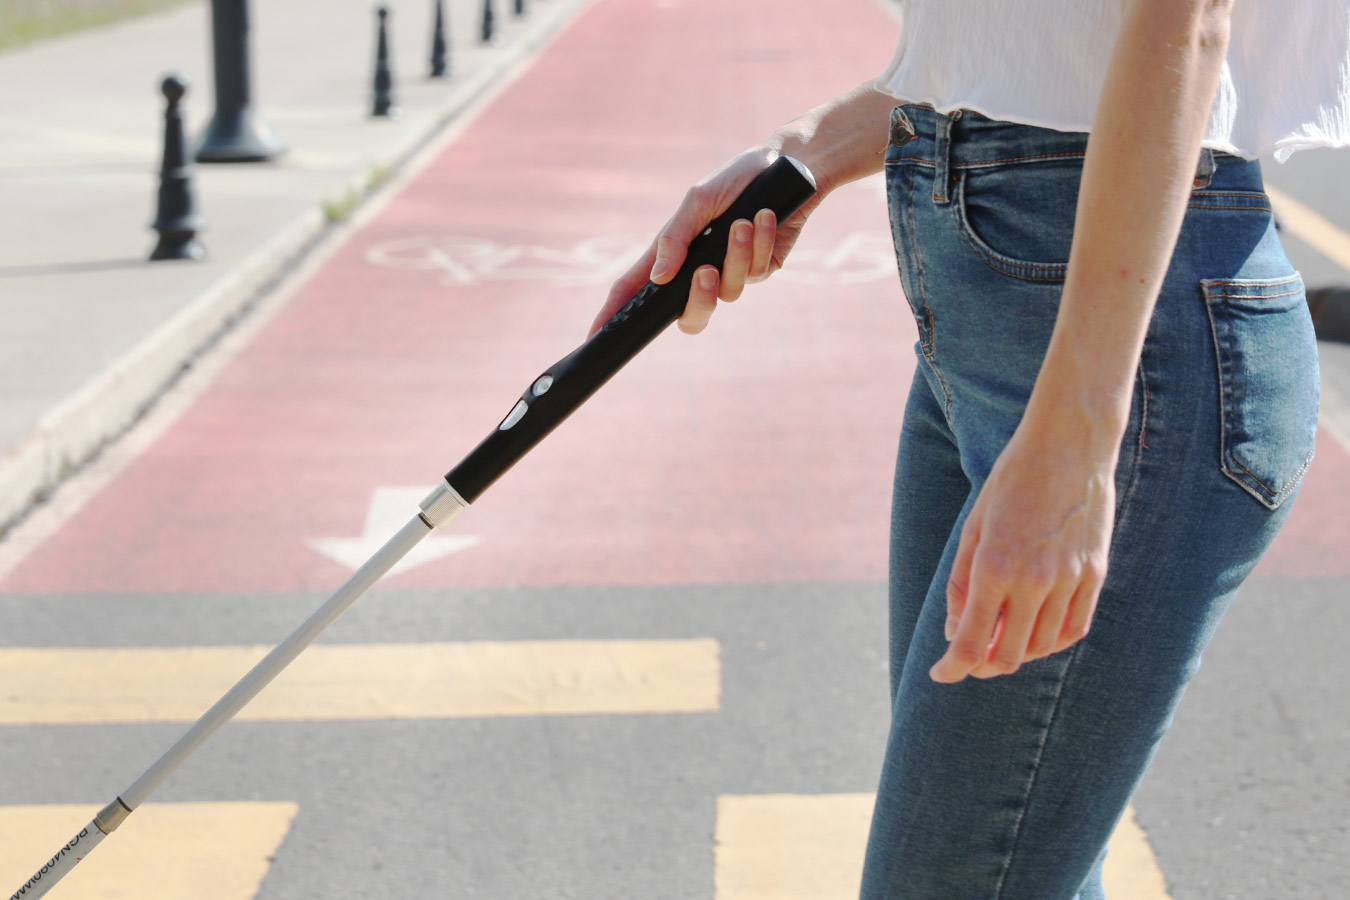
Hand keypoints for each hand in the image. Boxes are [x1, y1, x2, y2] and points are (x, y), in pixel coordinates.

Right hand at [588, 147, 819, 336]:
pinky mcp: (761, 268)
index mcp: (673, 251)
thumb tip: (658, 278)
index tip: (596, 336)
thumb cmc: (737, 178)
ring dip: (736, 256)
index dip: (615, 315)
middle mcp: (698, 268)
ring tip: (744, 222)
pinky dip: (758, 243)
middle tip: (705, 271)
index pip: (637, 290)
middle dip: (699, 300)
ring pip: (728, 293)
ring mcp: (731, 273)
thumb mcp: (698, 201)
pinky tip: (764, 217)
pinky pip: (755, 272)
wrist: (789, 165)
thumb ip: (676, 238)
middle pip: (688, 316)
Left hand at [930, 406, 1116, 682]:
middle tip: (969, 660)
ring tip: (1000, 640)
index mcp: (994, 567)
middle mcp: (1034, 580)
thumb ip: (961, 585)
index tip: (942, 673)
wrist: (1070, 446)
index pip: (972, 643)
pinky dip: (1050, 642)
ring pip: (1041, 647)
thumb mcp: (972, 528)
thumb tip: (955, 632)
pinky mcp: (1095, 575)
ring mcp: (1070, 580)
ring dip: (1016, 654)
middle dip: (982, 666)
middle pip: (1008, 655)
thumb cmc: (1012, 482)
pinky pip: (1073, 629)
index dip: (953, 668)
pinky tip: (1035, 633)